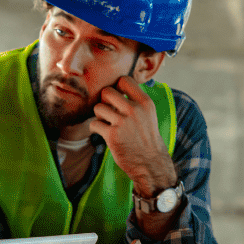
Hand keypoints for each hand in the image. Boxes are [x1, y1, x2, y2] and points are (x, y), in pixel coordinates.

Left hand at [89, 75, 176, 197]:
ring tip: (107, 123)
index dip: (116, 87)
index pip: (124, 80)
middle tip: (109, 112)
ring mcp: (123, 122)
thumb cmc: (146, 138)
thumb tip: (115, 87)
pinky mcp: (112, 135)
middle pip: (106, 92)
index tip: (117, 98)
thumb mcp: (148, 115)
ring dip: (99, 116)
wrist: (150, 163)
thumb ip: (135, 101)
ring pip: (98, 108)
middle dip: (104, 101)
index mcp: (145, 103)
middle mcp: (134, 110)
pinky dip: (96, 129)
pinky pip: (94, 124)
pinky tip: (104, 133)